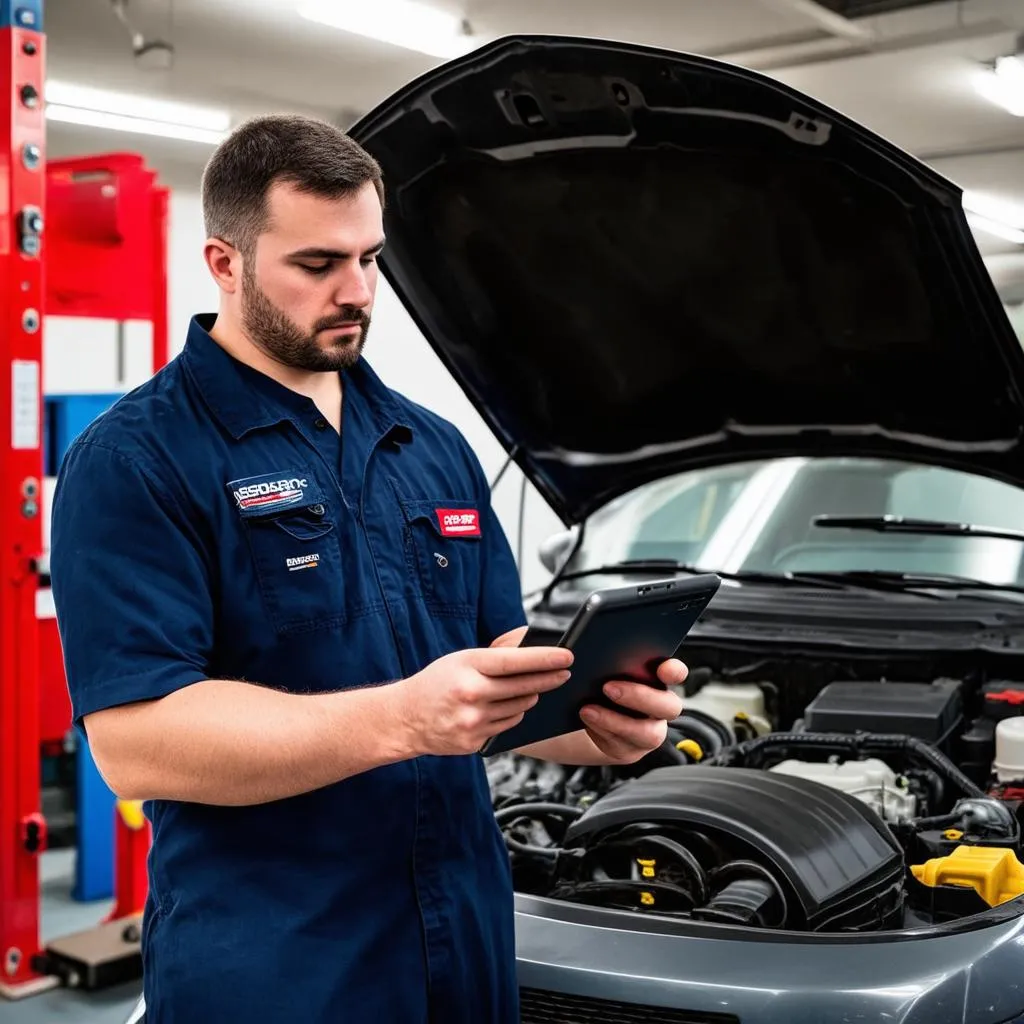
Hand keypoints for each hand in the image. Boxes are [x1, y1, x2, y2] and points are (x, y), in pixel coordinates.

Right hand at [396, 635, 572, 756]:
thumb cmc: (436, 683)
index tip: (567, 655)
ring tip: (530, 690)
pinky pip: (508, 725)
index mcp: (467, 667)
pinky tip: (505, 707)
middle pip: (524, 686)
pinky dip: (512, 715)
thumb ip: (493, 658)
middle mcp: (471, 694)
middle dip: (550, 678)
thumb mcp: (460, 660)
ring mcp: (473, 721)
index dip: (545, 658)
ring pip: (520, 707)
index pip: (514, 661)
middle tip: (566, 672)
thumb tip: (532, 655)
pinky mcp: (474, 741)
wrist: (404, 718)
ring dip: (530, 698)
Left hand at [579, 659, 687, 763]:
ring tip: (587, 709)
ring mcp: (650, 731)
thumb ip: (615, 659)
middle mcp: (660, 707)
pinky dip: (601, 733)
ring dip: (615, 722)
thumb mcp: (607, 668)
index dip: (674, 671)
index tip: (663, 669)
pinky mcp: (631, 750)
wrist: (588, 712)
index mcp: (659, 680)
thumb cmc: (600, 681)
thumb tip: (601, 650)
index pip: (676, 673)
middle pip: (669, 707)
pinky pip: (622, 746)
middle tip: (607, 687)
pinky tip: (587, 720)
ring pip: (647, 734)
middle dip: (639, 697)